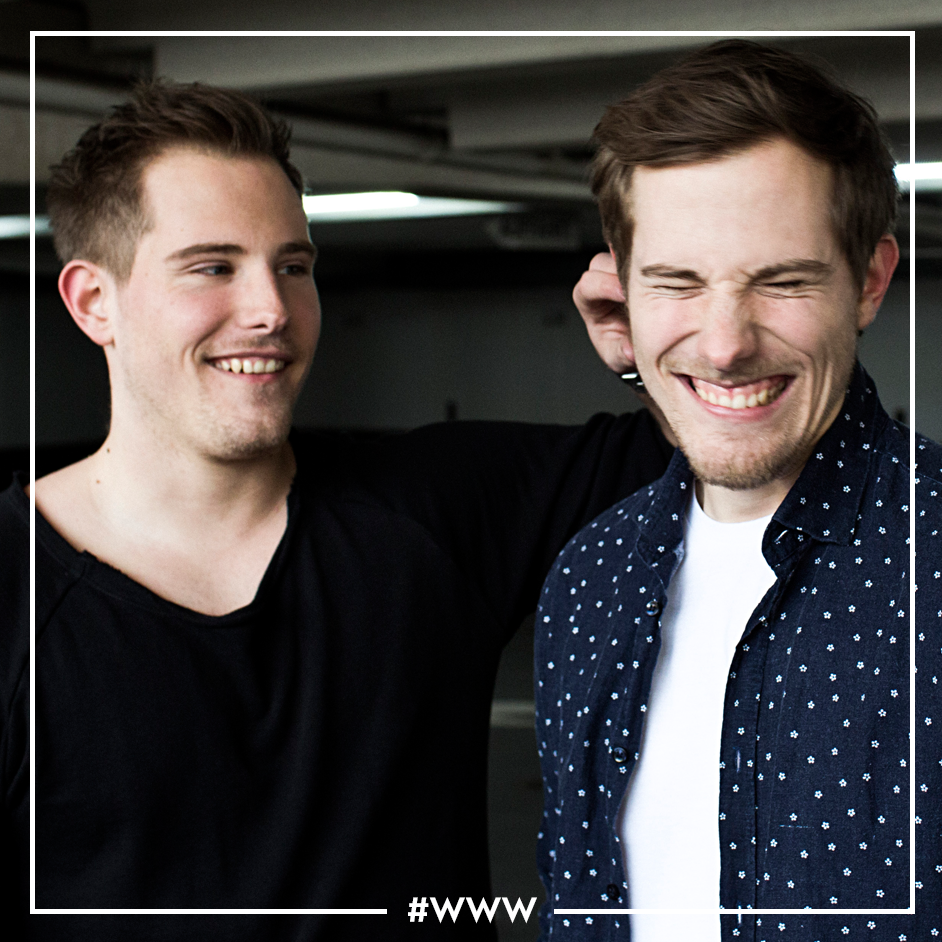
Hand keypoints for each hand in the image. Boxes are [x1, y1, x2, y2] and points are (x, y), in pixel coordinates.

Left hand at [574, 252, 677, 446]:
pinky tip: (674, 275)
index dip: (604, 286)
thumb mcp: (619, 357)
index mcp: (589, 299)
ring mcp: (623, 269)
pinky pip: (650, 255)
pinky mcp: (644, 265)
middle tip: (647, 284)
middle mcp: (603, 279)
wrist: (641, 345)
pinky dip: (661, 264)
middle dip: (626, 272)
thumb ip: (621, 354)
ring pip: (629, 253)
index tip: (624, 295)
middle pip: (606, 262)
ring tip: (662, 280)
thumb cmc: (623, 348)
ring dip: (645, 266)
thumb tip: (631, 351)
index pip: (589, 284)